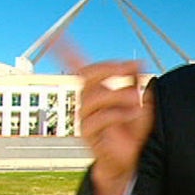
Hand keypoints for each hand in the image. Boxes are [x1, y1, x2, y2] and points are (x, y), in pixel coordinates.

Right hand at [50, 35, 154, 194]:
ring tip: (138, 98)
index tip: (54, 35)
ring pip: (93, 97)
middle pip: (86, 76)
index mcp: (95, 90)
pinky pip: (100, 119)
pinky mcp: (89, 135)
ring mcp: (85, 118)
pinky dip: (120, 114)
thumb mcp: (139, 102)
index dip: (65, 50)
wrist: (127, 159)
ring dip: (118, 94)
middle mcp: (85, 102)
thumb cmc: (130, 130)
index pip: (78, 66)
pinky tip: (134, 114)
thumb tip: (137, 62)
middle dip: (108, 68)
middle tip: (130, 68)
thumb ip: (136, 82)